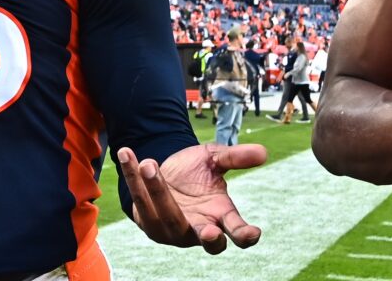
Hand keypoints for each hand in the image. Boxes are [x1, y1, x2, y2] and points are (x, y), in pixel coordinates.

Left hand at [118, 143, 267, 254]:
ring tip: (149, 164)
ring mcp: (172, 229)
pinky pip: (139, 200)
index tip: (253, 233)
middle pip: (207, 239)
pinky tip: (127, 154)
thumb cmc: (195, 172)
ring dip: (157, 190)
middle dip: (210, 238)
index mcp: (221, 216)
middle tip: (212, 231)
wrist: (164, 172)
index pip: (237, 232)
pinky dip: (133, 176)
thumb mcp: (214, 160)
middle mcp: (199, 228)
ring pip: (167, 215)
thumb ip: (234, 157)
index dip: (245, 235)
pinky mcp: (148, 222)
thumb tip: (263, 151)